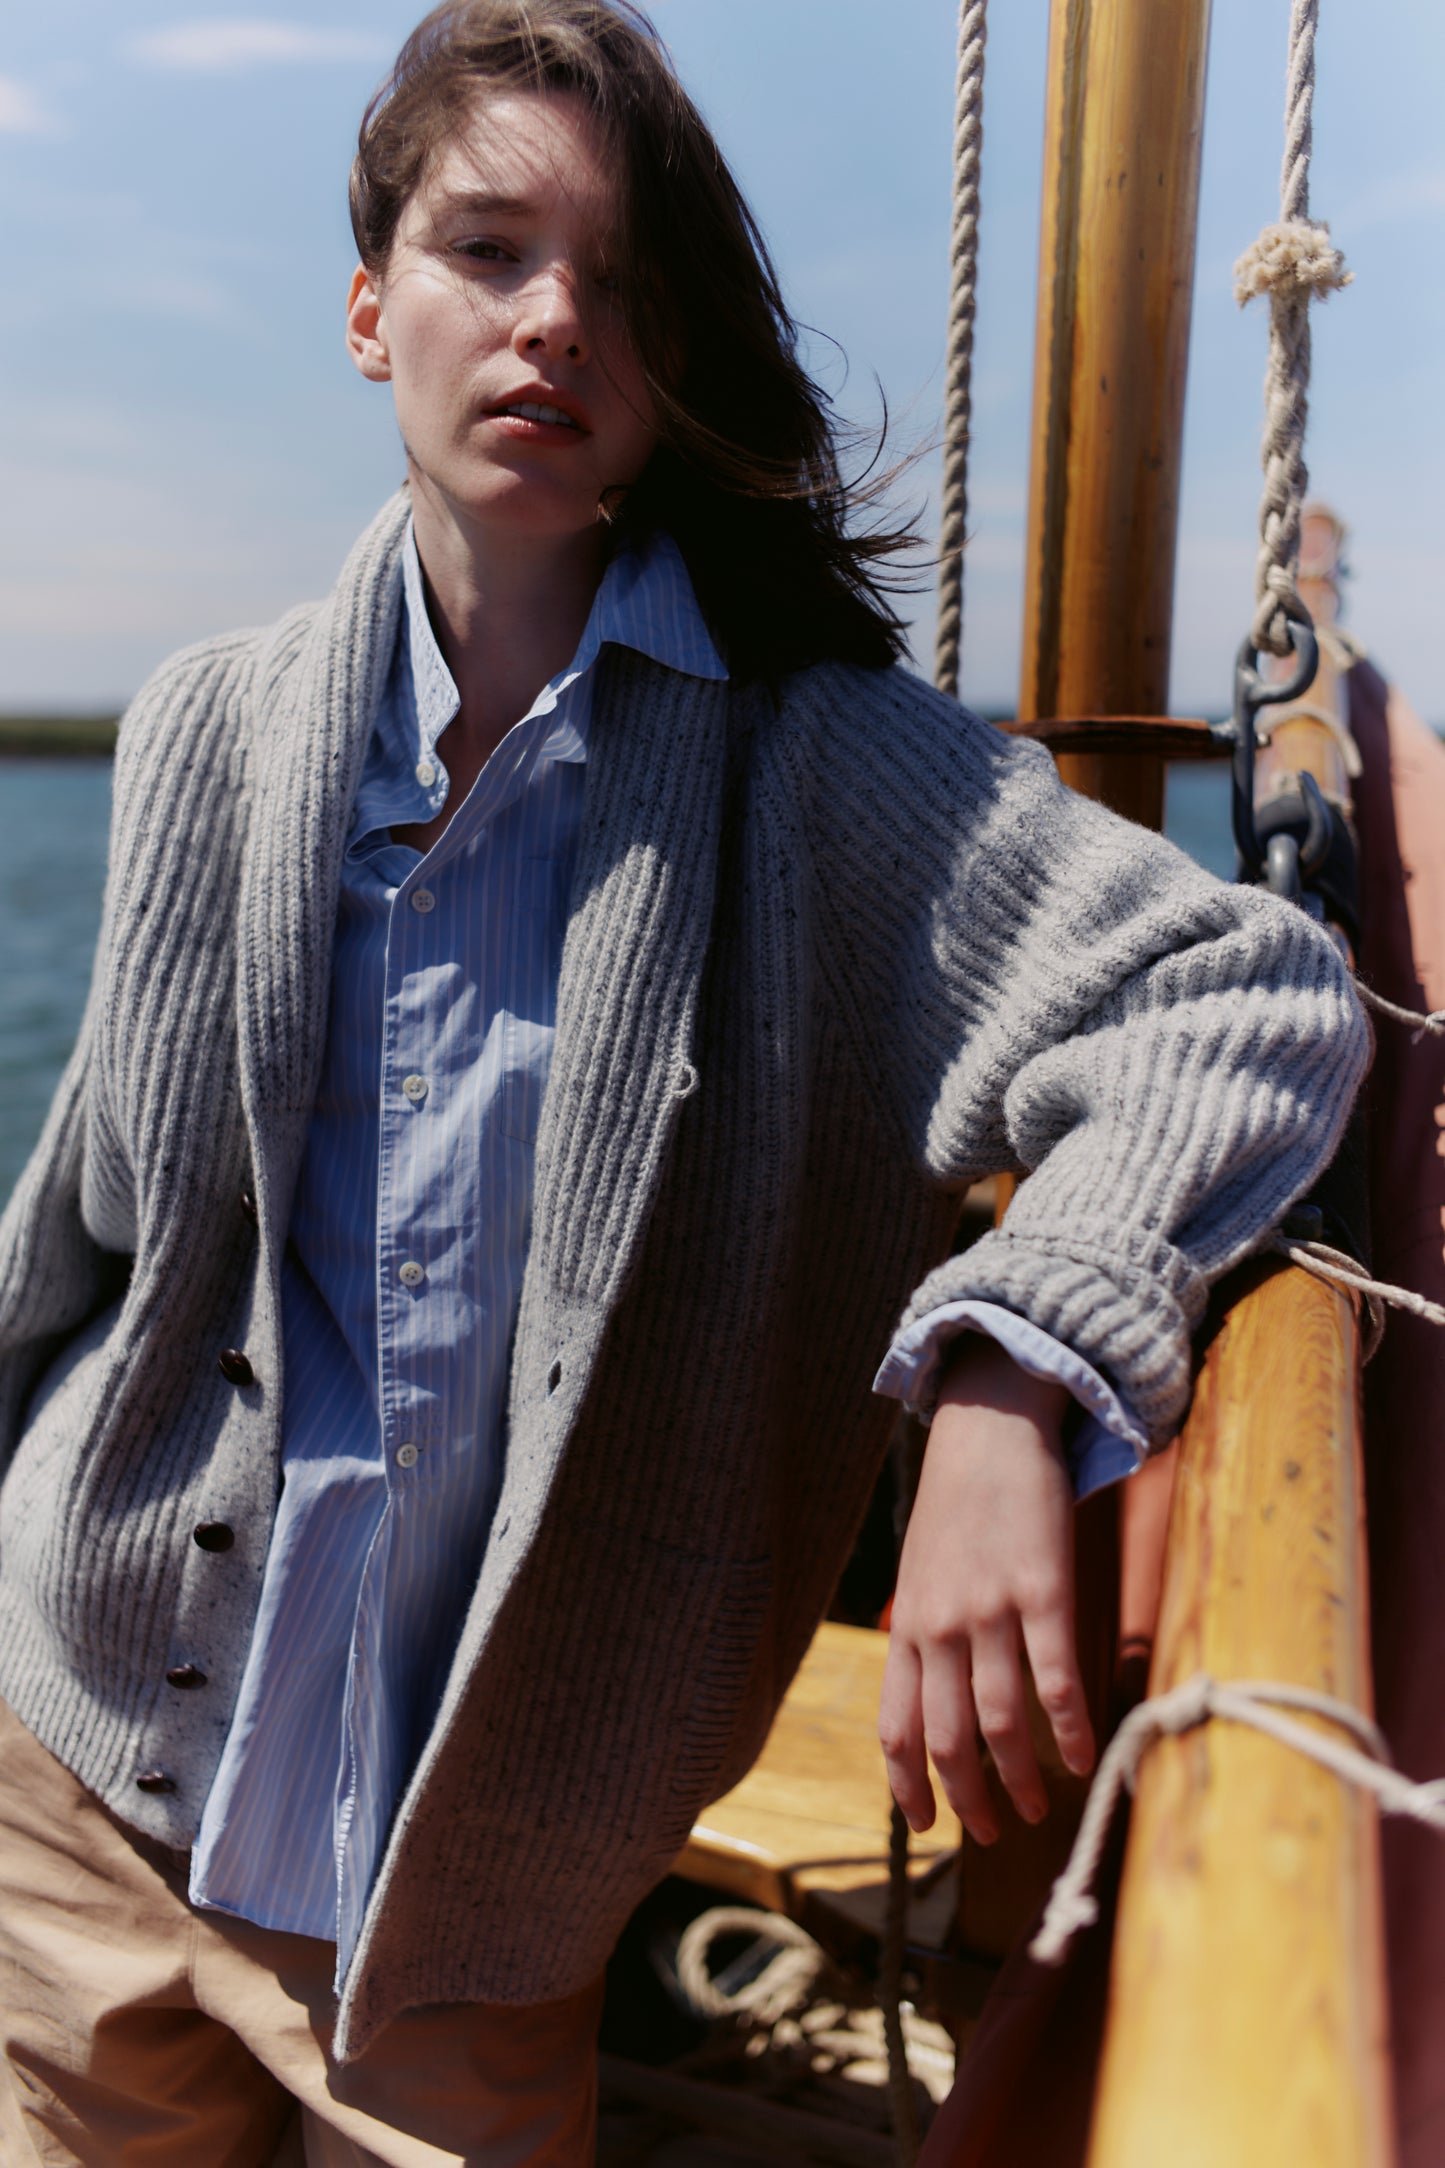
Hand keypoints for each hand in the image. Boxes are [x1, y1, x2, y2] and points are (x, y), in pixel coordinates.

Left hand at [878, 1333, 1095, 1844]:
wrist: (988, 1426)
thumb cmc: (957, 1502)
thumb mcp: (921, 1568)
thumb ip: (924, 1629)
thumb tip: (933, 1693)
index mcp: (907, 1624)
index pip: (896, 1728)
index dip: (909, 1788)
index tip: (929, 1826)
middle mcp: (941, 1626)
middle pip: (949, 1739)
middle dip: (970, 1800)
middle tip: (995, 1834)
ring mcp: (990, 1610)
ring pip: (1003, 1723)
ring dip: (1021, 1780)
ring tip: (1038, 1810)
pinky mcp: (1042, 1591)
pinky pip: (1056, 1680)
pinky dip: (1071, 1729)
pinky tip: (1084, 1758)